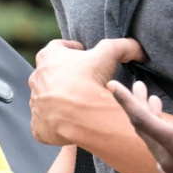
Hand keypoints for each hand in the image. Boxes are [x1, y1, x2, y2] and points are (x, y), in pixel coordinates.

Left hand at [28, 37, 143, 145]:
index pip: (58, 47)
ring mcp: (35, 103)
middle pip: (51, 74)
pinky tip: (72, 122)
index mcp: (48, 57)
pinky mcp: (37, 126)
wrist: (81, 117)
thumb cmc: (90, 80)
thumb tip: (137, 49)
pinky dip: (57, 122)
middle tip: (85, 82)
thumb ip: (123, 46)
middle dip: (66, 77)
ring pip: (48, 99)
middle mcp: (36, 79)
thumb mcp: (109, 53)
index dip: (73, 50)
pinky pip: (46, 123)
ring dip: (60, 100)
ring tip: (80, 105)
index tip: (84, 54)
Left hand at [108, 64, 172, 172]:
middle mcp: (167, 161)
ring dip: (150, 123)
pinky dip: (158, 141)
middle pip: (143, 129)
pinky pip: (160, 158)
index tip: (112, 85)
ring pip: (151, 144)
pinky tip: (168, 137)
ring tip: (154, 104)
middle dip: (138, 105)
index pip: (141, 118)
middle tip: (138, 86)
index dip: (126, 100)